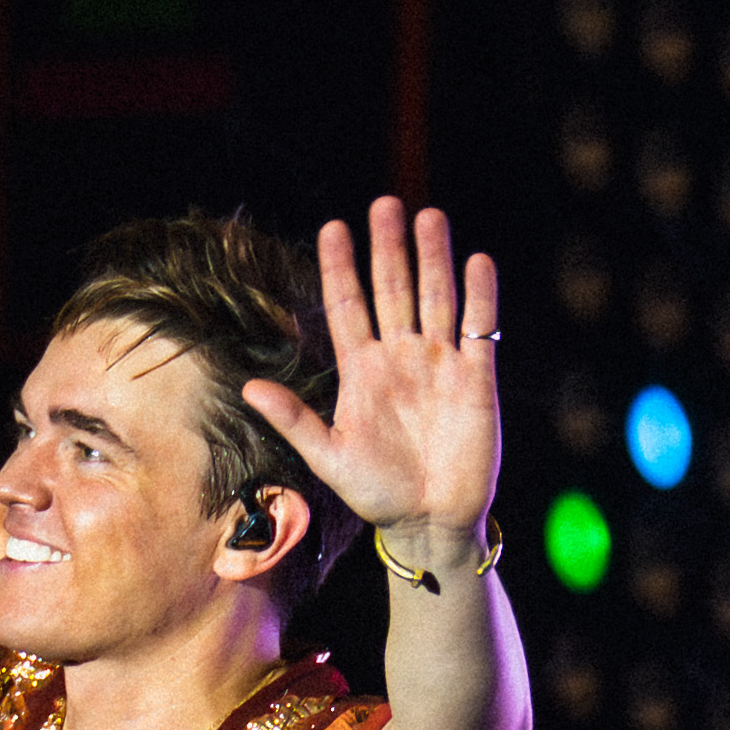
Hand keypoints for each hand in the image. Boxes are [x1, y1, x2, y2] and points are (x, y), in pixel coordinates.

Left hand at [241, 199, 499, 552]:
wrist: (430, 524)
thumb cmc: (377, 493)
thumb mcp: (329, 457)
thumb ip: (294, 419)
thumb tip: (249, 387)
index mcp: (362, 372)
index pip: (348, 306)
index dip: (340, 268)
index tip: (333, 228)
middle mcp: (400, 358)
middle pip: (393, 290)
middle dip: (389, 248)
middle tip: (385, 205)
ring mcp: (440, 364)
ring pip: (436, 298)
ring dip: (433, 259)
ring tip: (428, 217)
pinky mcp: (477, 379)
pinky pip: (479, 329)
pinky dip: (480, 296)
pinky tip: (477, 262)